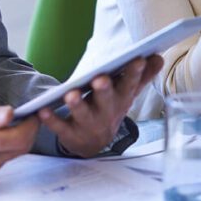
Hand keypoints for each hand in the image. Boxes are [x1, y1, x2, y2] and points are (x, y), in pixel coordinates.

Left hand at [38, 55, 162, 156]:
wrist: (94, 142)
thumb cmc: (111, 108)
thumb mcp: (127, 93)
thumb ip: (142, 75)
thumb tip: (158, 57)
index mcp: (121, 99)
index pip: (130, 84)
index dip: (134, 72)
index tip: (137, 58)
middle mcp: (107, 113)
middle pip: (107, 100)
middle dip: (104, 90)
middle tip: (101, 78)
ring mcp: (89, 125)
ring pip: (83, 115)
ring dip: (77, 105)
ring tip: (71, 94)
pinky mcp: (70, 134)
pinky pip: (60, 127)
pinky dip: (51, 119)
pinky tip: (43, 109)